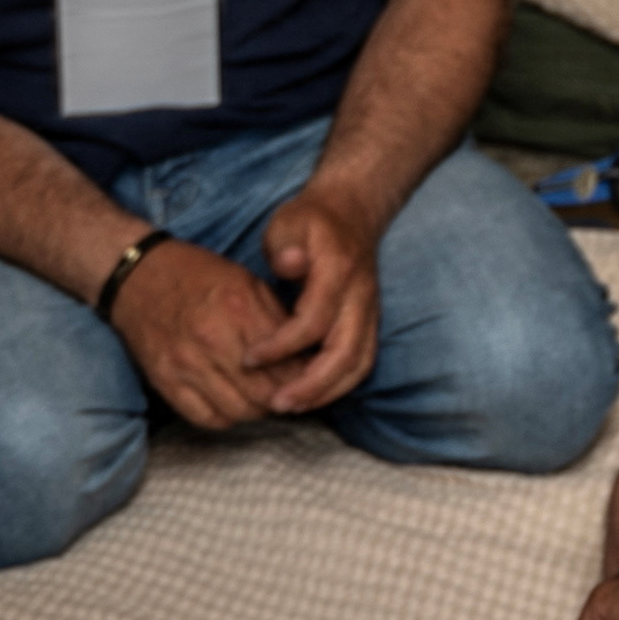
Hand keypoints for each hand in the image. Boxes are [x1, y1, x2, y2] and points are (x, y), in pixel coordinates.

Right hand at [108, 238, 297, 430]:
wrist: (137, 277)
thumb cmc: (199, 275)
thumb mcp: (248, 281)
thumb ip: (277, 317)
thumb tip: (305, 353)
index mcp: (240, 310)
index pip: (287, 363)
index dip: (305, 377)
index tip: (309, 377)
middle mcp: (213, 340)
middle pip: (265, 393)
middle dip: (283, 397)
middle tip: (289, 393)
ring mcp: (186, 364)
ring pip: (238, 411)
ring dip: (256, 411)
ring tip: (261, 399)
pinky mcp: (165, 381)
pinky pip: (205, 418)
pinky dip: (225, 417)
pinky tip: (232, 403)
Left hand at [248, 185, 390, 414]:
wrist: (350, 212)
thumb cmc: (310, 221)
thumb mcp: (290, 221)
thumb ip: (286, 244)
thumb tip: (289, 264)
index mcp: (339, 270)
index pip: (314, 320)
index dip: (281, 345)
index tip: (248, 359)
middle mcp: (361, 296)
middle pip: (346, 352)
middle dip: (311, 384)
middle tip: (275, 404)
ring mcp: (370, 311)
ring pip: (359, 363)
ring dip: (327, 391)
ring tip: (291, 407)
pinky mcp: (369, 322)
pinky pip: (361, 363)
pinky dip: (337, 385)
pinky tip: (309, 396)